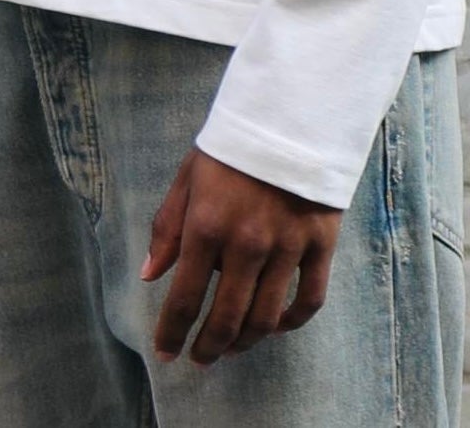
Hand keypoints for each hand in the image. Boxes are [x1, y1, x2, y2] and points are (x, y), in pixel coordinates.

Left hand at [141, 145, 342, 365]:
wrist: (291, 111)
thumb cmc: (232, 146)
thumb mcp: (189, 177)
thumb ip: (167, 227)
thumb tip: (149, 275)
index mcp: (206, 226)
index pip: (184, 300)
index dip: (172, 335)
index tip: (166, 354)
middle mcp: (246, 244)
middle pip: (225, 319)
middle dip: (208, 348)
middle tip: (201, 358)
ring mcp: (286, 246)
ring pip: (265, 319)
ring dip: (245, 342)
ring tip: (232, 348)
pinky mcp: (320, 243)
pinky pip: (308, 300)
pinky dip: (291, 323)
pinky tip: (277, 326)